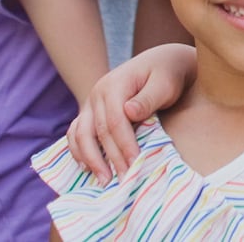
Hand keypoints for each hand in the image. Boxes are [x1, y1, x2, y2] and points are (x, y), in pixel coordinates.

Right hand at [65, 43, 196, 182]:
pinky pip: (76, 132)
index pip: (115, 120)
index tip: (136, 164)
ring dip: (90, 159)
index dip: (124, 144)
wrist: (161, 63)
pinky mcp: (91, 111)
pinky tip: (86, 167)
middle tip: (125, 180)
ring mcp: (91, 102)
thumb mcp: (165, 83)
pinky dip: (78, 150)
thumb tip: (129, 112)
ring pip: (81, 133)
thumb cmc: (167, 74)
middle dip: (112, 158)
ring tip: (105, 180)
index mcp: (115, 84)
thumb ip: (149, 98)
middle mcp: (98, 92)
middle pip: (99, 131)